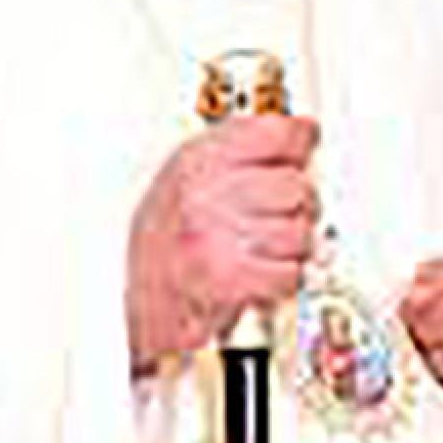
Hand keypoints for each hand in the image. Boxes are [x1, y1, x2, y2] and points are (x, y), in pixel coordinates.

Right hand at [126, 115, 318, 374]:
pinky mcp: (229, 279)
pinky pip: (290, 272)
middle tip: (277, 216)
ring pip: (299, 231)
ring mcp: (216, 237)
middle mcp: (204, 194)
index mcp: (195, 162)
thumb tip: (300, 131)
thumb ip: (239, 150)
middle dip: (296, 206)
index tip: (304, 140)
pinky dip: (283, 280)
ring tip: (264, 251)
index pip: (274, 131)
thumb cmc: (163, 249)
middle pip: (295, 185)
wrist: (137, 310)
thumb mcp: (187, 180)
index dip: (297, 139)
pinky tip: (262, 276)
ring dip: (291, 248)